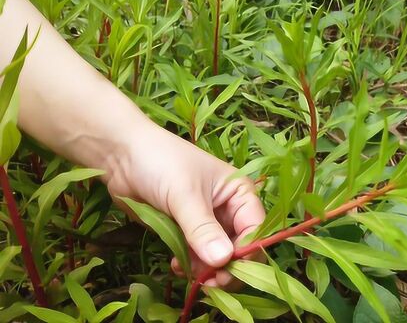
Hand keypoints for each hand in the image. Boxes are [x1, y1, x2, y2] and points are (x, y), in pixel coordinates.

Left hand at [104, 124, 264, 287]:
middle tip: (209, 283)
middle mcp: (228, 207)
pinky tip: (176, 266)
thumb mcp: (184, 196)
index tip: (227, 272)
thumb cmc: (161, 163)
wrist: (121, 154)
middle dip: (227, 266)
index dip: (246, 253)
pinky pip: (197, 254)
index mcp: (239, 192)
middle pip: (240, 246)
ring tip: (188, 275)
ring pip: (218, 254)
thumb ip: (203, 229)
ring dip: (206, 269)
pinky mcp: (186, 229)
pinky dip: (191, 264)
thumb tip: (223, 260)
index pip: (255, 229)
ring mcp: (208, 220)